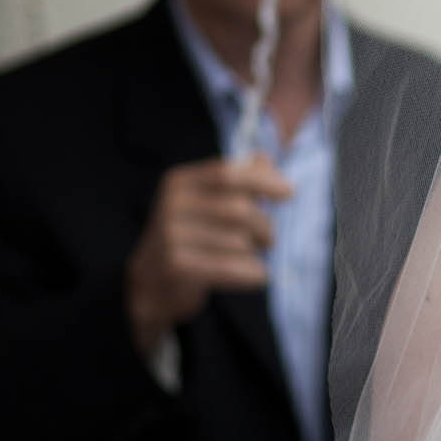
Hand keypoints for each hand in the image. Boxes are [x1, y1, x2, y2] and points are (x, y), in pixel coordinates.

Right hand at [125, 154, 290, 353]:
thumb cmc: (191, 237)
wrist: (151, 282)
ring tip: (251, 258)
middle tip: (268, 240)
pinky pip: (232, 267)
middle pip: (240, 210)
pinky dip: (253, 273)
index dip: (263, 181)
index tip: (290, 192)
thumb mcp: (209, 202)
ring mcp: (170, 236)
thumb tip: (265, 158)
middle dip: (265, 227)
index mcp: (180, 182)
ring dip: (256, 254)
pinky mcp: (177, 266)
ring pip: (239, 242)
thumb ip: (238, 180)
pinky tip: (257, 275)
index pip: (227, 173)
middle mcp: (171, 205)